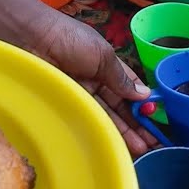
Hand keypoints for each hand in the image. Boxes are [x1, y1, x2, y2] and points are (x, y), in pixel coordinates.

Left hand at [26, 12, 158, 156]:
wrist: (31, 40)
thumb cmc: (70, 39)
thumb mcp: (102, 55)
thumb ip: (121, 77)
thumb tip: (144, 94)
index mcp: (104, 64)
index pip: (127, 86)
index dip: (142, 101)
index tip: (156, 117)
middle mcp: (92, 80)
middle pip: (118, 105)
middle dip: (136, 122)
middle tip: (152, 142)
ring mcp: (78, 94)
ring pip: (105, 115)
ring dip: (124, 131)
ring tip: (142, 148)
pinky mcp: (65, 105)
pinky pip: (88, 119)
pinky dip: (103, 130)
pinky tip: (117, 142)